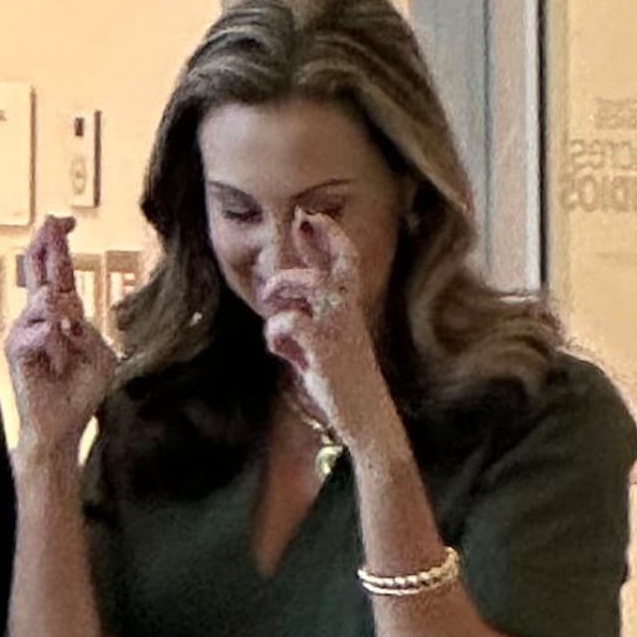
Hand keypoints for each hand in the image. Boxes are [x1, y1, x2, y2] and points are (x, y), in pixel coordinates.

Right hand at [5, 214, 120, 458]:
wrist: (61, 427)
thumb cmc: (79, 391)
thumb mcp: (100, 356)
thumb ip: (88, 329)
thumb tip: (66, 308)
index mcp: (60, 315)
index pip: (57, 271)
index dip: (59, 244)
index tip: (66, 221)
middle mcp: (37, 316)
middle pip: (37, 269)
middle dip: (46, 244)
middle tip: (52, 221)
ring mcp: (23, 330)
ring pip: (42, 299)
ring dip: (59, 312)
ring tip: (66, 336)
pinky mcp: (16, 349)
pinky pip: (36, 332)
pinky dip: (52, 343)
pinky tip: (57, 355)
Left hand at [257, 206, 398, 460]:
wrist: (365, 421)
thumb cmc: (341, 382)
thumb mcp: (323, 345)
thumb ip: (306, 322)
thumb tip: (281, 307)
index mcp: (349, 311)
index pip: (346, 264)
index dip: (330, 237)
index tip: (310, 216)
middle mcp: (347, 316)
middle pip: (340, 264)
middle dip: (319, 239)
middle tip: (297, 224)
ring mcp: (338, 332)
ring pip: (312, 283)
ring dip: (284, 285)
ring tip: (271, 302)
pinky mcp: (325, 352)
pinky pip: (291, 324)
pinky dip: (275, 333)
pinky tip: (279, 350)